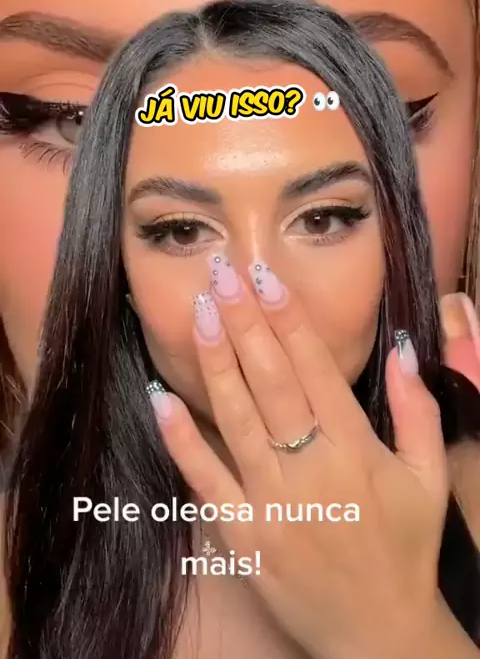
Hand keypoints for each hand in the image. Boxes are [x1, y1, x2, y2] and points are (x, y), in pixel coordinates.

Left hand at [151, 257, 477, 658]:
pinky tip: (161, 396)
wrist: (377, 633)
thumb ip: (417, 410)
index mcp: (356, 450)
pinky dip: (181, 437)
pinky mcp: (243, 534)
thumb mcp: (428, 478)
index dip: (288, 319)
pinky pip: (206, 478)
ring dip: (217, 362)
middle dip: (246, 322)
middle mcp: (310, 469)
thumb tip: (400, 346)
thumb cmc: (405, 547)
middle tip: (224, 274)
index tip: (266, 279)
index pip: (316, 369)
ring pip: (237, 418)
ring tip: (202, 313)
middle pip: (271, 381)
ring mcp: (271, 503)